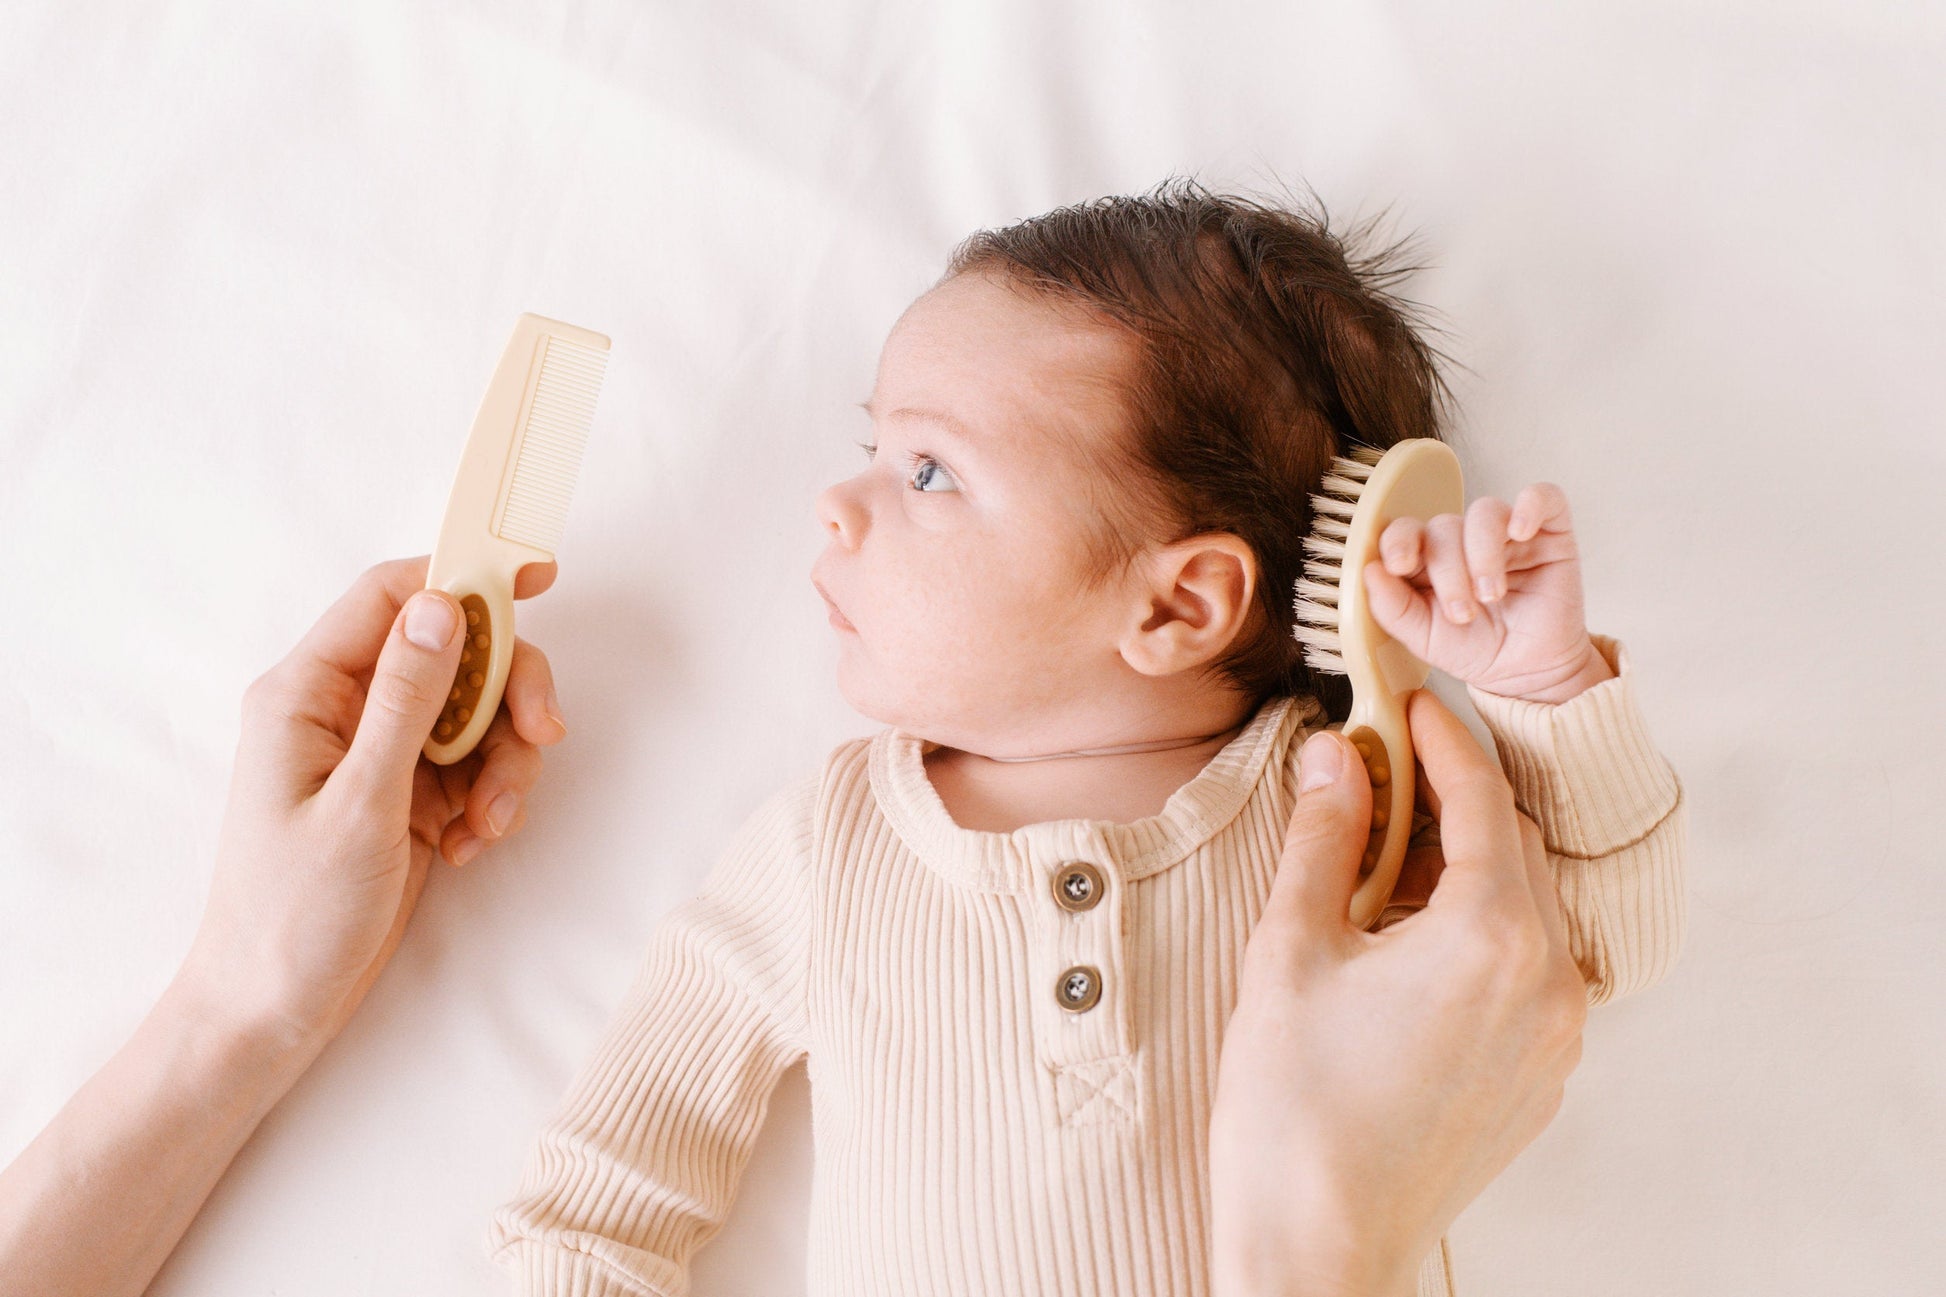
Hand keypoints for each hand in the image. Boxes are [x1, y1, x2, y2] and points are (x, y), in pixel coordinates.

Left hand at [178, 555, 567, 1047]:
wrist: (275, 1009)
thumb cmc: (295, 913)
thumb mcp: (360, 803)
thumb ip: (406, 700)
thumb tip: (444, 605)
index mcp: (307, 693)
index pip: (392, 598)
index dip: (465, 578)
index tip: (540, 578)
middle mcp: (342, 710)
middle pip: (455, 654)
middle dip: (507, 694)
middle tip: (543, 736)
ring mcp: (377, 753)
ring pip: (475, 714)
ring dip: (505, 762)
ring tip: (491, 826)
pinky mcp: (406, 795)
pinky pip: (474, 767)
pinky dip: (490, 800)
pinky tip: (471, 847)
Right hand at [1208, 690, 1586, 1296]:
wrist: (1316, 1246)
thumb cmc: (1293, 1108)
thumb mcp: (1291, 951)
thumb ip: (1324, 839)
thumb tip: (1336, 756)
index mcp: (1490, 937)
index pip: (1481, 802)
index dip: (1442, 742)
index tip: (1408, 706)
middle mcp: (1547, 982)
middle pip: (1513, 851)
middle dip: (1452, 804)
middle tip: (1383, 776)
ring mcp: (1554, 1039)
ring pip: (1527, 913)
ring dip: (1468, 870)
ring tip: (1386, 863)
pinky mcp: (1540, 1080)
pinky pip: (1529, 973)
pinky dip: (1483, 934)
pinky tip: (1412, 943)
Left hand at [1360, 482, 1610, 703]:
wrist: (1528, 673)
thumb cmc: (1476, 651)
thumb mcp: (1423, 638)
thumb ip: (1392, 608)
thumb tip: (1369, 570)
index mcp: (1426, 561)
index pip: (1405, 530)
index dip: (1398, 540)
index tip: (1401, 565)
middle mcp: (1463, 540)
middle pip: (1444, 526)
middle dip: (1449, 572)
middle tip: (1463, 613)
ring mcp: (1505, 533)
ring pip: (1484, 512)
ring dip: (1482, 554)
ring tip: (1492, 595)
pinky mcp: (1550, 532)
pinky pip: (1542, 496)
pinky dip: (1529, 507)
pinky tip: (1521, 533)